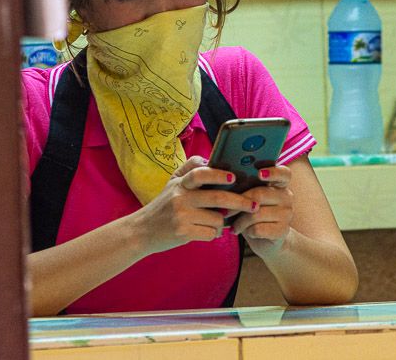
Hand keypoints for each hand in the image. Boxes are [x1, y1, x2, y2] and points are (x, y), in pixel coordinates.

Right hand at [132, 156, 259, 255]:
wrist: (141, 231)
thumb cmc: (163, 206)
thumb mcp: (172, 183)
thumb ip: (190, 169)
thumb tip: (212, 161)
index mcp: (180, 182)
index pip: (200, 172)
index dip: (218, 174)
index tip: (234, 178)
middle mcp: (180, 196)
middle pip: (217, 198)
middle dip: (240, 202)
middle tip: (254, 205)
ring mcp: (181, 215)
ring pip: (217, 218)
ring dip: (222, 223)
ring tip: (216, 222)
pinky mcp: (183, 232)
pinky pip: (210, 233)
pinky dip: (214, 234)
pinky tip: (206, 232)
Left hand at [231, 166, 293, 256]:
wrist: (266, 241)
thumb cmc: (253, 215)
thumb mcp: (249, 199)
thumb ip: (244, 187)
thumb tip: (225, 179)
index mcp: (279, 184)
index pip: (283, 173)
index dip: (272, 172)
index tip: (259, 173)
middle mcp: (287, 196)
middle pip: (260, 194)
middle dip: (238, 203)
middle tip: (225, 211)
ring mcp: (287, 214)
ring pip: (256, 213)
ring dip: (240, 221)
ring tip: (233, 226)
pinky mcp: (283, 230)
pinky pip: (258, 228)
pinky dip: (246, 231)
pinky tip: (244, 232)